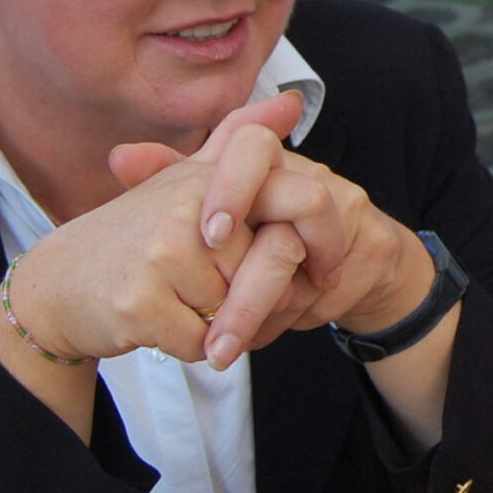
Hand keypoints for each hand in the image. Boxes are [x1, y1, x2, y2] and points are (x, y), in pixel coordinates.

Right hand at [0, 111, 301, 367]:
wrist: (56, 285)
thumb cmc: (133, 237)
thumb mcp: (184, 181)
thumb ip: (238, 144)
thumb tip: (292, 101)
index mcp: (207, 178)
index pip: (303, 200)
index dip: (323, 239)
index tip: (320, 267)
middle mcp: (186, 208)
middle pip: (273, 270)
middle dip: (263, 299)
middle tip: (230, 298)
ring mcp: (161, 255)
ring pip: (240, 313)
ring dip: (226, 326)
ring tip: (181, 303)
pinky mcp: (140, 304)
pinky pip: (205, 344)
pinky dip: (196, 347)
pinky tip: (163, 325)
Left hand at [115, 121, 436, 372]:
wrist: (341, 260)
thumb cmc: (260, 232)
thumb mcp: (211, 206)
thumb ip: (170, 177)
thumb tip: (119, 157)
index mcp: (269, 158)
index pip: (253, 142)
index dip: (234, 187)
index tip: (210, 236)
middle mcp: (314, 174)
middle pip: (301, 206)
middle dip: (256, 281)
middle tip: (218, 332)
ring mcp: (350, 209)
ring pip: (313, 266)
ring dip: (268, 315)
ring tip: (226, 349)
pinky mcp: (373, 250)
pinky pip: (333, 292)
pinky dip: (295, 320)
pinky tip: (265, 333)